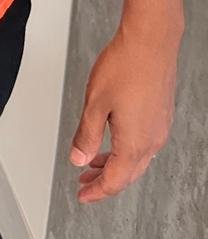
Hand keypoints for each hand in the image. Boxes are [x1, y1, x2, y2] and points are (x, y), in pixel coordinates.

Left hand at [69, 24, 178, 202]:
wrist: (151, 42)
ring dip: (114, 164)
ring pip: (136, 159)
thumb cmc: (124, 67)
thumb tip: (78, 160)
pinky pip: (144, 144)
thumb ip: (87, 135)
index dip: (96, 192)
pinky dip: (125, 150)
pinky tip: (113, 139)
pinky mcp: (161, 115)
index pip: (114, 180)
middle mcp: (152, 141)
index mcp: (134, 144)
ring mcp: (159, 128)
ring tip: (92, 161)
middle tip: (84, 184)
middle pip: (127, 174)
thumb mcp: (95, 103)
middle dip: (103, 181)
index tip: (82, 196)